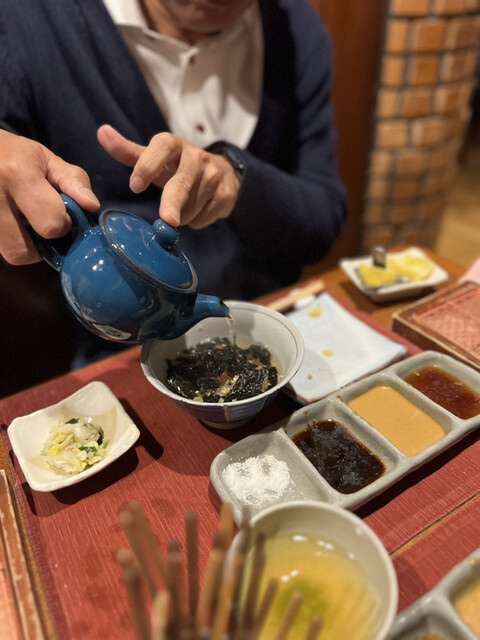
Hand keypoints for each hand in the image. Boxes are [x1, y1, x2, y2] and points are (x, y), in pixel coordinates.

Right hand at [0, 130, 99, 264]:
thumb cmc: (15, 155)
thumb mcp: (47, 160)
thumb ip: (74, 181)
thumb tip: (92, 206)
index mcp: (17, 175)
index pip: (50, 224)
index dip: (62, 224)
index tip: (60, 212)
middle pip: (23, 251)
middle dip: (40, 244)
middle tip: (40, 222)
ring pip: (10, 254)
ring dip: (24, 246)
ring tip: (25, 222)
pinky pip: (0, 246)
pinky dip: (11, 240)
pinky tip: (13, 222)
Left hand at [97, 124, 239, 228]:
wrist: (222, 173)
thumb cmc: (178, 166)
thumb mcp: (154, 157)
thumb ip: (128, 151)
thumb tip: (101, 132)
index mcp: (175, 145)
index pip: (162, 147)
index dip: (148, 166)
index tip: (135, 186)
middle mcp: (197, 157)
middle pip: (182, 183)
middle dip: (174, 202)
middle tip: (167, 220)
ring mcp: (214, 176)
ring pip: (191, 207)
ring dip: (180, 215)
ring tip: (179, 209)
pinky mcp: (225, 195)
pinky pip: (204, 217)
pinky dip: (195, 220)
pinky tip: (196, 210)